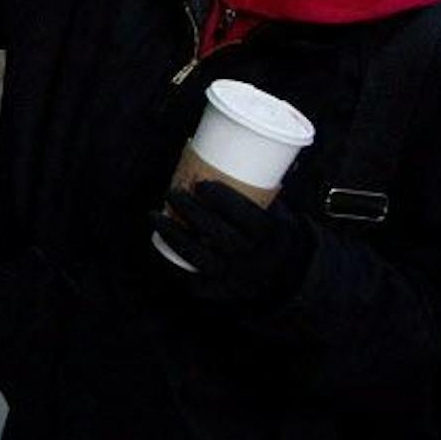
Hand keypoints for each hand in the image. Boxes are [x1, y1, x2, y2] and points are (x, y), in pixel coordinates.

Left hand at [151, 180, 312, 306]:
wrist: (285, 275)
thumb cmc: (272, 231)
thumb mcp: (277, 212)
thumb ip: (258, 191)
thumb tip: (231, 148)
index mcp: (273, 237)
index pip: (249, 219)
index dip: (224, 201)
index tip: (201, 183)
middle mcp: (255, 260)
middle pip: (219, 235)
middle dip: (191, 212)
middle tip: (171, 191)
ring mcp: (236, 279)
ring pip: (201, 257)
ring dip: (174, 234)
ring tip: (155, 214)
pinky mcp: (221, 290)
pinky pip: (192, 277)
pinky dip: (172, 260)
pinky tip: (158, 240)